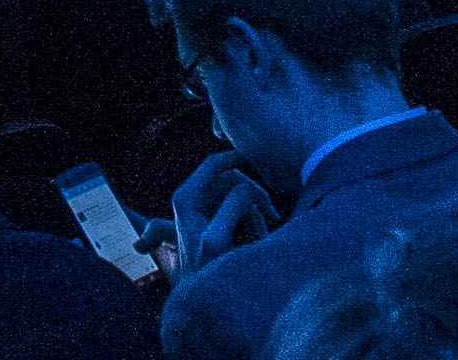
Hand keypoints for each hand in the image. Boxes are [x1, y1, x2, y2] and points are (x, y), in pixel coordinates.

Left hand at [169, 152, 271, 280]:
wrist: (206, 299)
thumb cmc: (208, 272)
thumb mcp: (218, 239)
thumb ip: (232, 207)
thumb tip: (247, 187)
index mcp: (186, 198)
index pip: (214, 164)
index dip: (237, 158)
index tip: (262, 158)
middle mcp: (194, 200)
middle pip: (231, 178)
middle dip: (252, 195)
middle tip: (271, 215)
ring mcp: (207, 210)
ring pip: (241, 196)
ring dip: (256, 213)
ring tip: (259, 237)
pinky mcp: (220, 222)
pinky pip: (244, 211)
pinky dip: (255, 221)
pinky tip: (258, 239)